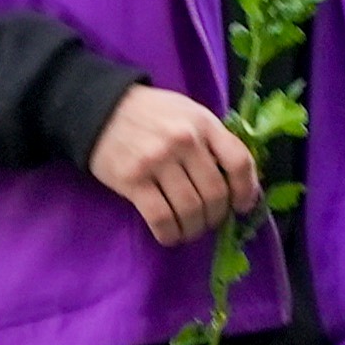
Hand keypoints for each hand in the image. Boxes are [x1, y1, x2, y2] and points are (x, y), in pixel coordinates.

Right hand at [88, 83, 260, 245]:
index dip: (246, 190)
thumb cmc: (151, 114)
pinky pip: (161, 217)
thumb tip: (242, 182)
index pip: (239, 162)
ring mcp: (157, 161)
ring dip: (195, 228)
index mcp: (204, 124)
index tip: (242, 206)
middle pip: (215, 192)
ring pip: (191, 209)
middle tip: (210, 221)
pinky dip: (170, 233)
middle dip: (217, 215)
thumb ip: (214, 140)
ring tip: (191, 230)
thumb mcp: (189, 113)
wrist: (98, 109)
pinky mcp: (132, 180)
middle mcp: (184, 141)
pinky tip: (171, 235)